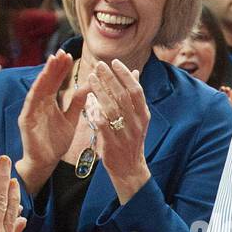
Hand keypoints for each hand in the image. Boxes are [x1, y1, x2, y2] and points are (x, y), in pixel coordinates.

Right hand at [16, 49, 87, 193]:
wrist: (46, 162)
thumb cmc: (56, 142)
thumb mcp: (71, 119)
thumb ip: (78, 103)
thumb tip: (90, 86)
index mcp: (50, 102)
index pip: (55, 81)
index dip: (61, 69)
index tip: (68, 55)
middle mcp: (39, 103)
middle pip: (47, 81)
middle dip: (53, 67)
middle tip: (61, 52)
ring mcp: (31, 111)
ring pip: (38, 89)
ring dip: (44, 75)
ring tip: (52, 61)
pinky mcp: (25, 120)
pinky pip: (30, 104)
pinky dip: (35, 93)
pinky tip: (41, 83)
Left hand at [87, 58, 150, 202]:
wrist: (129, 169)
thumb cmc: (131, 140)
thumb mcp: (138, 118)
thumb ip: (135, 96)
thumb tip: (135, 72)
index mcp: (143, 115)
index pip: (136, 90)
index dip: (125, 75)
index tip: (114, 62)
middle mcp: (136, 123)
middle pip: (122, 96)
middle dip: (110, 78)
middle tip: (98, 65)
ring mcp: (125, 134)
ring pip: (111, 108)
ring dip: (100, 91)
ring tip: (90, 78)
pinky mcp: (112, 144)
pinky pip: (102, 125)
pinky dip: (95, 112)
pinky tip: (88, 101)